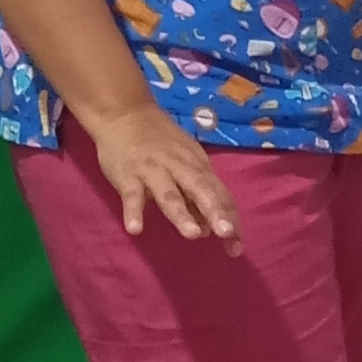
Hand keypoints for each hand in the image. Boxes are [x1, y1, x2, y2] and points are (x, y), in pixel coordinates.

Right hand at [82, 101, 242, 248]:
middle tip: (226, 234)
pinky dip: (133, 211)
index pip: (220, 194)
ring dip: (181, 214)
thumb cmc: (160, 144)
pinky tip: (135, 229)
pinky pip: (131, 195)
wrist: (124, 113)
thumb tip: (208, 230)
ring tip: (192, 235)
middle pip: (201, 190)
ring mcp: (153, 170)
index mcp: (198, 166)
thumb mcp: (185, 164)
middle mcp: (180, 167)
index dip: (229, 219)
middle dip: (215, 211)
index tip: (236, 248)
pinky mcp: (127, 175)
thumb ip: (196, 197)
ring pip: (169, 194)